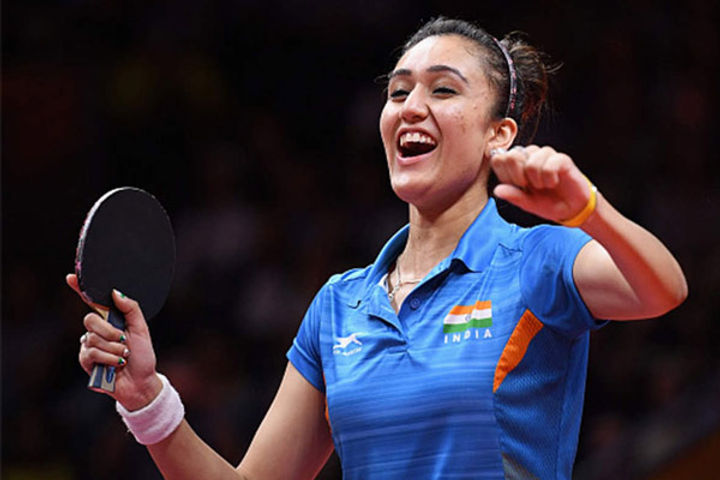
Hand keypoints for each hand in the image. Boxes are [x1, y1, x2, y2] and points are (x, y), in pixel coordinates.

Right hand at [67, 274, 162, 409]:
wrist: (141, 382)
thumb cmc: (143, 355)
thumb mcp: (141, 329)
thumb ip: (130, 309)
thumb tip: (115, 292)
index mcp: (111, 320)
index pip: (92, 302)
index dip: (81, 289)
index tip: (71, 277)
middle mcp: (97, 331)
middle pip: (90, 319)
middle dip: (109, 330)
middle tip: (123, 339)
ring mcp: (89, 346)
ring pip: (92, 338)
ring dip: (113, 347)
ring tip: (124, 356)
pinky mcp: (86, 361)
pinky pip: (90, 353)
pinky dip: (108, 358)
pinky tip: (116, 364)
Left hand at [490, 145, 593, 223]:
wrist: (571, 209)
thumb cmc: (548, 203)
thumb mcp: (527, 204)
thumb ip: (513, 196)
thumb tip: (497, 190)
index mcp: (516, 166)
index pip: (499, 158)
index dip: (504, 174)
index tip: (516, 186)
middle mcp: (529, 157)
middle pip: (512, 155)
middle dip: (519, 176)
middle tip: (530, 187)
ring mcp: (545, 156)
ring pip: (531, 161)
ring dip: (537, 180)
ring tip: (544, 186)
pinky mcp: (561, 158)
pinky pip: (549, 164)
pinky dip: (550, 178)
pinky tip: (554, 182)